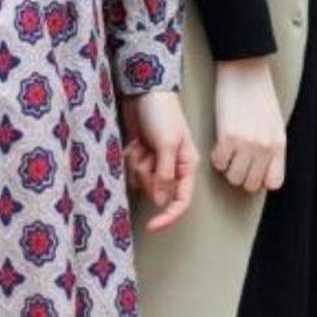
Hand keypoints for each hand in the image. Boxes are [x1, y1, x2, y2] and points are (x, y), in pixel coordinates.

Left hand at [120, 90, 197, 232]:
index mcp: (187, 165)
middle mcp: (172, 166)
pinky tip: (133, 142)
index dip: (168, 216)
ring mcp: (155, 161)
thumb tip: (161, 202)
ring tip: (140, 144)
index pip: (181, 200)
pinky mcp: (140, 154)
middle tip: (146, 154)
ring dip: (137, 165)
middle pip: (157, 191)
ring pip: (141, 181)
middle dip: (147, 175)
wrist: (143, 90)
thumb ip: (164, 175)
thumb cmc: (161, 113)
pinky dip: (129, 158)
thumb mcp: (166, 144)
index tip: (152, 226)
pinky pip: (131, 170)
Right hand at [212, 58, 286, 193]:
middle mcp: (265, 147)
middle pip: (250, 183)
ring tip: (228, 152)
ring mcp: (246, 143)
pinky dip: (217, 157)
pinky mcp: (227, 137)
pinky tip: (220, 144)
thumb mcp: (274, 123)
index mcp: (279, 144)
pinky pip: (219, 163)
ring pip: (233, 177)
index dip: (260, 179)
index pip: (273, 182)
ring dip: (228, 168)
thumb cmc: (259, 94)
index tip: (252, 170)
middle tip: (236, 160)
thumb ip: (272, 148)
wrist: (245, 68)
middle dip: (241, 175)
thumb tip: (262, 174)